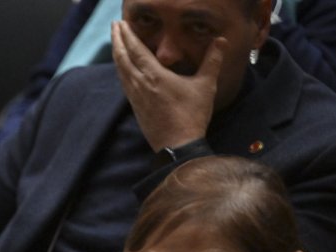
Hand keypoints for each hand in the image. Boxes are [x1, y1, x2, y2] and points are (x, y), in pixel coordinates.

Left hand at [111, 20, 223, 151]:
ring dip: (117, 54)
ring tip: (116, 43)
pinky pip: (124, 84)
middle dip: (117, 40)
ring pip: (121, 71)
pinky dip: (121, 71)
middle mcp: (140, 84)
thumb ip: (212, 60)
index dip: (127, 35)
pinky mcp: (135, 107)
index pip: (136, 50)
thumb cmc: (192, 115)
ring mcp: (135, 97)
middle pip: (123, 58)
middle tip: (114, 26)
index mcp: (154, 76)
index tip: (120, 23)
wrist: (178, 145)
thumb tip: (221, 40)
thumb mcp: (205, 85)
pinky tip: (122, 69)